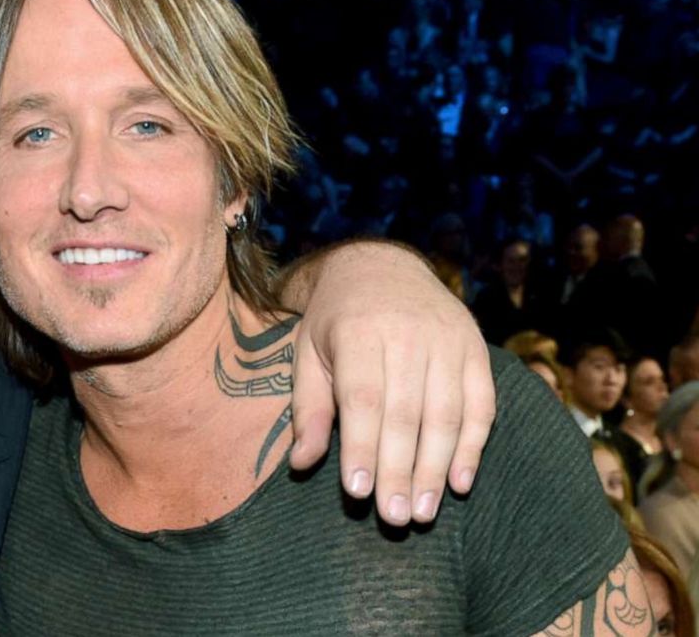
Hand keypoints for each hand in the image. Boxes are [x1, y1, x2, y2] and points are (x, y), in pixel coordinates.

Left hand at [287, 241, 494, 526]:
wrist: (382, 267)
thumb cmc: (336, 321)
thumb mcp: (308, 353)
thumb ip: (308, 408)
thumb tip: (302, 463)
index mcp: (358, 331)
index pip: (363, 398)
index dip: (362, 446)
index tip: (358, 492)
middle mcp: (407, 334)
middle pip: (407, 413)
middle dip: (400, 470)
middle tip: (394, 518)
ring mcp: (448, 340)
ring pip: (447, 413)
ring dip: (436, 468)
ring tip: (423, 512)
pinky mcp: (476, 349)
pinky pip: (482, 404)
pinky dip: (473, 446)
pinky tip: (459, 482)